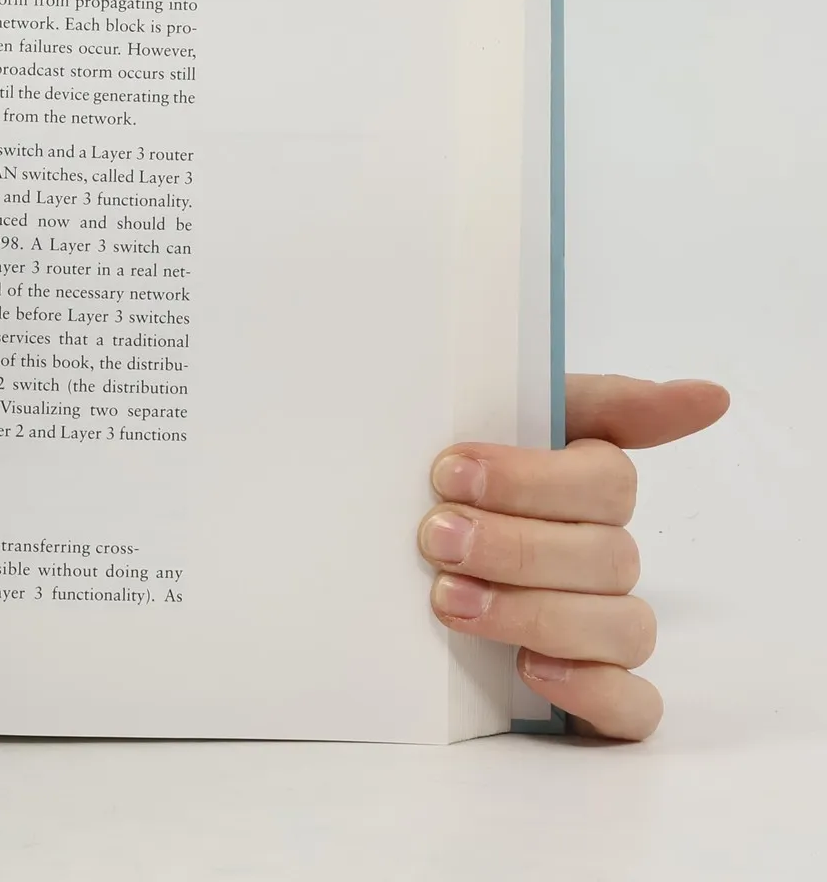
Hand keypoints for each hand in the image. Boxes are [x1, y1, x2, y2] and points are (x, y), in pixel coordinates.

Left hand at [421, 374, 729, 739]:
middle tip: (436, 537)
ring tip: (449, 599)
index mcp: (588, 485)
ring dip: (534, 613)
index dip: (530, 478)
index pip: (608, 480)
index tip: (448, 471)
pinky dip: (590, 691)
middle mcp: (605, 557)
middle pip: (608, 556)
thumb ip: (601, 400)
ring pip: (621, 628)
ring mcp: (604, 626)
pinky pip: (633, 708)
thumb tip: (712, 396)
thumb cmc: (454, 477)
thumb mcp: (499, 412)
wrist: (392, 542)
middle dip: (514, 547)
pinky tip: (530, 669)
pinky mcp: (594, 691)